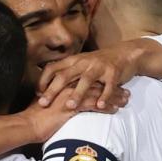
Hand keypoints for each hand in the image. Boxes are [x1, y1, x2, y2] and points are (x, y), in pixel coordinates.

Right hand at [24, 84, 129, 141]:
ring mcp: (69, 95)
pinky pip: (92, 104)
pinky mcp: (70, 107)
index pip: (87, 80)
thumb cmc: (36, 118)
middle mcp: (67, 86)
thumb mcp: (49, 104)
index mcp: (63, 84)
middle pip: (96, 84)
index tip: (115, 86)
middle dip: (112, 88)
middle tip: (125, 92)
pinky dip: (105, 106)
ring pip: (97, 92)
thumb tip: (67, 102)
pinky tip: (115, 109)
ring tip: (125, 100)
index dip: (102, 83)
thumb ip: (58, 100)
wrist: (27, 125)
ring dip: (113, 97)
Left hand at [37, 39, 154, 109]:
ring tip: (69, 106)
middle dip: (53, 90)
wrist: (124, 53)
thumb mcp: (80, 64)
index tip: (36, 94)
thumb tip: (47, 85)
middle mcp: (84, 62)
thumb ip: (67, 72)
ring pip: (85, 80)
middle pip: (65, 75)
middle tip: (43, 104)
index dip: (43, 80)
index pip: (53, 68)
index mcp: (74, 60)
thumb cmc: (99, 63)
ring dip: (77, 94)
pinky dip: (104, 96)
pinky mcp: (113, 73)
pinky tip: (100, 107)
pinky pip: (108, 86)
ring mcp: (99, 67)